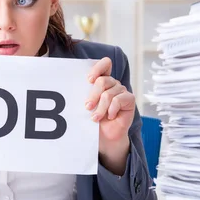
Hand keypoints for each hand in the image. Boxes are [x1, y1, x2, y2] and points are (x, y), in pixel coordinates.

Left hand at [86, 57, 134, 173]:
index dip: (98, 68)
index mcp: (102, 80)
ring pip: (109, 94)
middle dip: (93, 95)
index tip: (89, 80)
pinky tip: (109, 116)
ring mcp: (121, 90)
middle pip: (103, 81)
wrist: (105, 135)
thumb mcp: (87, 105)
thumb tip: (71, 89)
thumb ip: (84, 95)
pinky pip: (118, 100)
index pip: (105, 64)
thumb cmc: (94, 119)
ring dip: (100, 108)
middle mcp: (113, 83)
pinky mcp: (129, 99)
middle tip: (87, 107)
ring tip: (95, 118)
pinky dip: (111, 110)